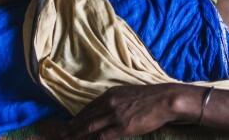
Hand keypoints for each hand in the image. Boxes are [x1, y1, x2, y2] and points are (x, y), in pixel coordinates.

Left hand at [64, 84, 196, 139]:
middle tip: (63, 134)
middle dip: (73, 127)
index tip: (71, 123)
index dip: (79, 117)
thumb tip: (108, 108)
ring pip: (91, 127)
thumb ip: (116, 100)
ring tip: (69, 139)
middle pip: (87, 117)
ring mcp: (115, 115)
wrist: (164, 99)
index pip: (89, 107)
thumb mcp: (128, 93)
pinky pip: (103, 137)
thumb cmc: (150, 97)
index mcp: (110, 94)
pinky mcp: (123, 127)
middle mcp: (109, 103)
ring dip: (78, 134)